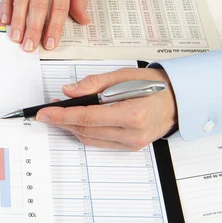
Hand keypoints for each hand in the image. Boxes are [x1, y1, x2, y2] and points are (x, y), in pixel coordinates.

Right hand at [1, 0, 90, 51]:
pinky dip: (6, 5)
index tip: (50, 43)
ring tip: (16, 37)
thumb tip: (83, 20)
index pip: (59, 4)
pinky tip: (5, 19)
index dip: (54, 26)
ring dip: (17, 20)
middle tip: (29, 46)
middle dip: (33, 28)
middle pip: (38, 3)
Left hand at [36, 68, 177, 150]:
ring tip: (58, 112)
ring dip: (70, 126)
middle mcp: (132, 134)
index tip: (43, 113)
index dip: (61, 116)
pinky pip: (98, 140)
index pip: (87, 117)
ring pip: (89, 138)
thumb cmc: (153, 85)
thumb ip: (93, 83)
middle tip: (46, 110)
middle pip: (85, 130)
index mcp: (132, 115)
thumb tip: (68, 91)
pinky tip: (75, 119)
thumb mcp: (123, 76)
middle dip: (62, 120)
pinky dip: (84, 130)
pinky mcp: (129, 147)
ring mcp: (131, 144)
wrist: (178, 100)